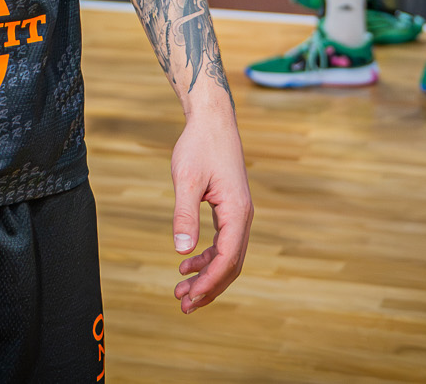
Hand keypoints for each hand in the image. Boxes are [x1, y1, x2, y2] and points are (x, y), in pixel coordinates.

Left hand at [169, 100, 251, 312]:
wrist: (212, 120)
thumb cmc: (199, 145)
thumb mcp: (186, 179)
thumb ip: (183, 215)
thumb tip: (182, 251)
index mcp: (237, 211)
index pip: (227, 259)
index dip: (209, 282)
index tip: (189, 298)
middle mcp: (243, 216)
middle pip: (231, 264)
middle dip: (209, 287)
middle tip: (184, 305)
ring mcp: (239, 213)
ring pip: (228, 256)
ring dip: (207, 275)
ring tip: (182, 291)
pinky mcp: (230, 209)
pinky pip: (223, 242)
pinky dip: (207, 257)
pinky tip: (186, 264)